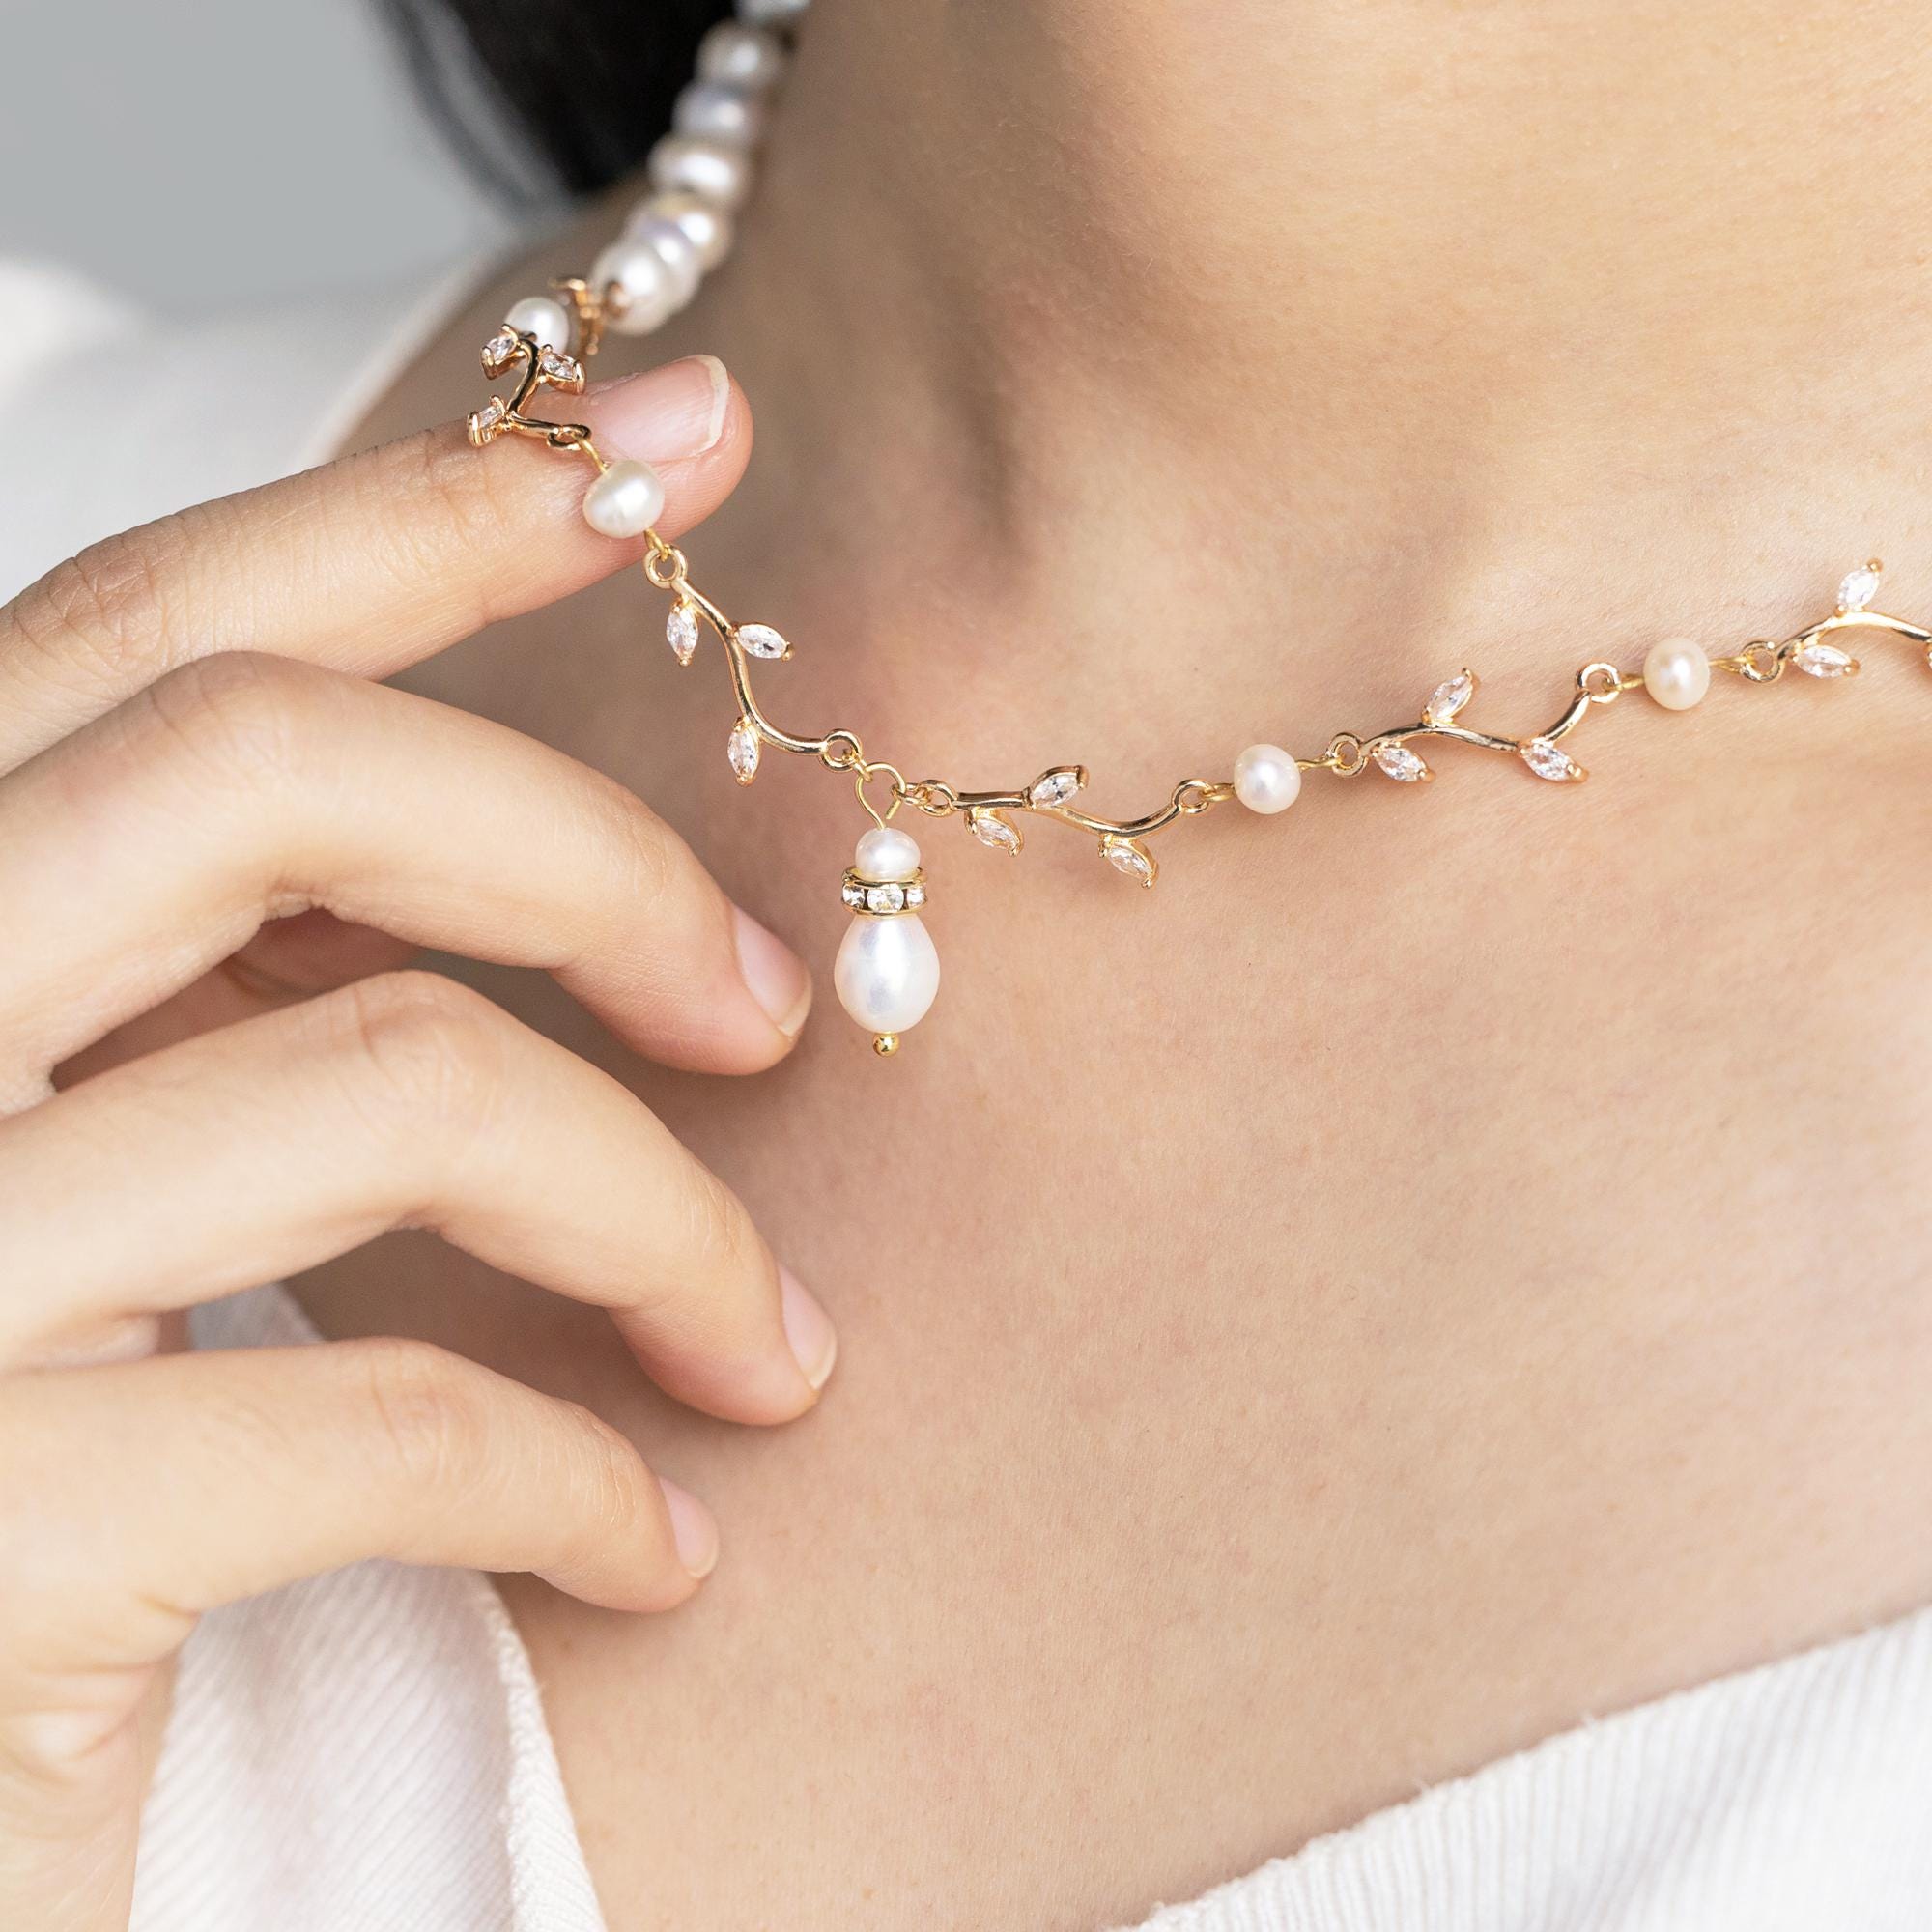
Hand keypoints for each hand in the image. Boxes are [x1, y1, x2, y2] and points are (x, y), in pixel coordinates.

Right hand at [0, 355, 837, 1931]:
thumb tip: (469, 855)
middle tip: (778, 1010)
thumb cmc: (4, 1493)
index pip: (147, 631)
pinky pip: (390, 1423)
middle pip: (267, 769)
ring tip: (769, 1350)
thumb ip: (193, 995)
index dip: (429, 508)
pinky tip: (662, 1546)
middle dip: (591, 859)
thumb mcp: (76, 1180)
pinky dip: (585, 1481)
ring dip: (658, 1218)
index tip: (686, 433)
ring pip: (391, 1084)